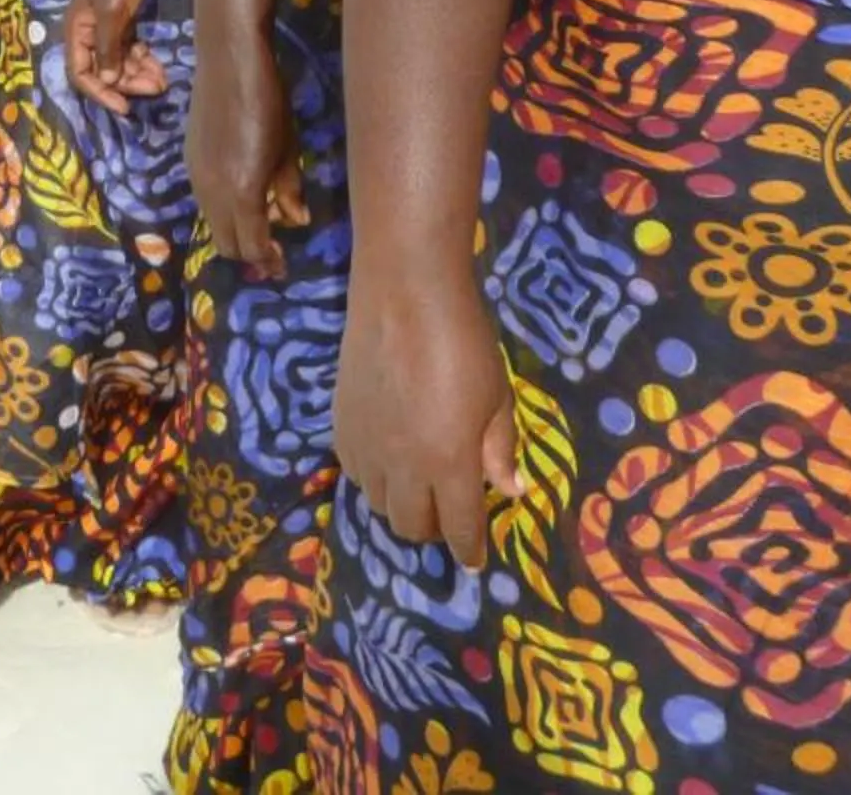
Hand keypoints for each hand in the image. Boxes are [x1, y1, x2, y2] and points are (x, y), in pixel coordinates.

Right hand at [63, 0, 166, 114]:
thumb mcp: (112, 13)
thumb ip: (108, 49)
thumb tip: (107, 82)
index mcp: (76, 30)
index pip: (81, 73)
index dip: (101, 93)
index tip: (125, 107)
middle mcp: (88, 31)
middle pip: (104, 69)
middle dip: (128, 83)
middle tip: (156, 89)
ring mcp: (107, 25)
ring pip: (119, 61)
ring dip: (138, 73)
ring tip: (163, 80)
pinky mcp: (124, 18)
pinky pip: (130, 48)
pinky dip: (143, 59)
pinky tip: (159, 66)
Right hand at [188, 24, 301, 277]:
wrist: (227, 60)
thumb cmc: (269, 101)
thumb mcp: (288, 147)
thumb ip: (289, 189)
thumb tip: (296, 220)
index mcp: (241, 192)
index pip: (252, 246)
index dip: (269, 261)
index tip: (284, 265)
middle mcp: (212, 193)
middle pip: (228, 244)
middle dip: (250, 253)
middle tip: (274, 249)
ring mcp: (196, 178)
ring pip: (213, 224)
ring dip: (235, 231)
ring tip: (262, 221)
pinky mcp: (190, 162)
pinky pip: (206, 202)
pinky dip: (224, 211)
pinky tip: (243, 194)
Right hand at [334, 262, 518, 568]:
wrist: (404, 293)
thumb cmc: (464, 340)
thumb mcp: (497, 394)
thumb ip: (499, 447)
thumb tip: (508, 490)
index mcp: (449, 463)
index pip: (460, 527)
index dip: (470, 549)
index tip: (476, 558)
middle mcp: (403, 467)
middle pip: (412, 527)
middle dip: (436, 530)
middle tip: (452, 511)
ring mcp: (366, 448)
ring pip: (379, 505)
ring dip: (403, 506)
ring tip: (420, 484)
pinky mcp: (342, 426)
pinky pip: (356, 475)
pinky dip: (376, 481)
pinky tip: (389, 458)